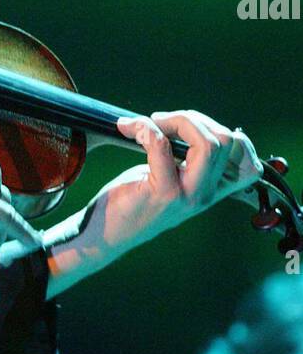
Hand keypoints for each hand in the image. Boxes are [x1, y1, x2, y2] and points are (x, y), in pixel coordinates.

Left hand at [100, 109, 262, 254]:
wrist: (104, 234)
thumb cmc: (133, 202)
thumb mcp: (170, 180)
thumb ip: (188, 161)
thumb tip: (190, 123)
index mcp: (210, 191)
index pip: (249, 164)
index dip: (231, 137)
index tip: (195, 129)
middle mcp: (204, 194)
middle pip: (226, 141)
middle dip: (194, 119)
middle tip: (163, 121)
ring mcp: (186, 195)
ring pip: (207, 143)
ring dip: (177, 120)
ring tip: (151, 124)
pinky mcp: (162, 192)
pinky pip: (161, 145)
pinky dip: (145, 127)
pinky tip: (129, 128)